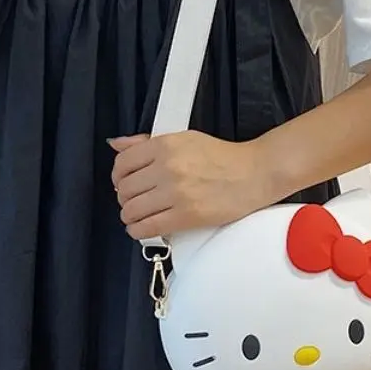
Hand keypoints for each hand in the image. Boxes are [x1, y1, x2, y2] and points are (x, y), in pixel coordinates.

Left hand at [110, 132, 277, 240]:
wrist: (253, 173)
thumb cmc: (222, 157)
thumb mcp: (184, 138)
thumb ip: (147, 143)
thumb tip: (116, 144)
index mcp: (165, 145)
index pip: (123, 163)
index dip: (118, 176)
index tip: (123, 182)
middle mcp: (167, 167)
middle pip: (125, 189)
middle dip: (125, 198)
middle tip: (134, 200)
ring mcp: (176, 192)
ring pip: (132, 210)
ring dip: (130, 216)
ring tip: (138, 216)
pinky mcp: (185, 215)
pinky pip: (147, 227)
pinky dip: (137, 230)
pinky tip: (141, 228)